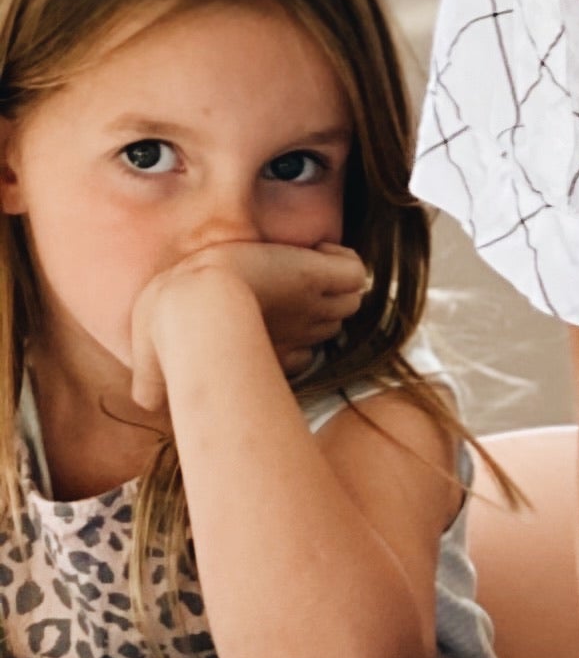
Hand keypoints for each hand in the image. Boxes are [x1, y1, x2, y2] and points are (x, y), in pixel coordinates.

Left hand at [126, 238, 366, 410]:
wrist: (195, 302)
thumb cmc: (171, 328)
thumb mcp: (150, 360)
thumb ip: (151, 386)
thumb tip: (145, 404)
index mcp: (265, 348)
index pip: (302, 354)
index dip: (293, 343)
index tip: (272, 327)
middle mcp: (296, 329)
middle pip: (329, 323)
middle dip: (315, 308)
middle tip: (289, 290)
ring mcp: (311, 303)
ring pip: (346, 301)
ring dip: (330, 287)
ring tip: (305, 270)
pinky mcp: (317, 274)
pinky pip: (354, 273)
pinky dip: (344, 263)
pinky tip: (320, 252)